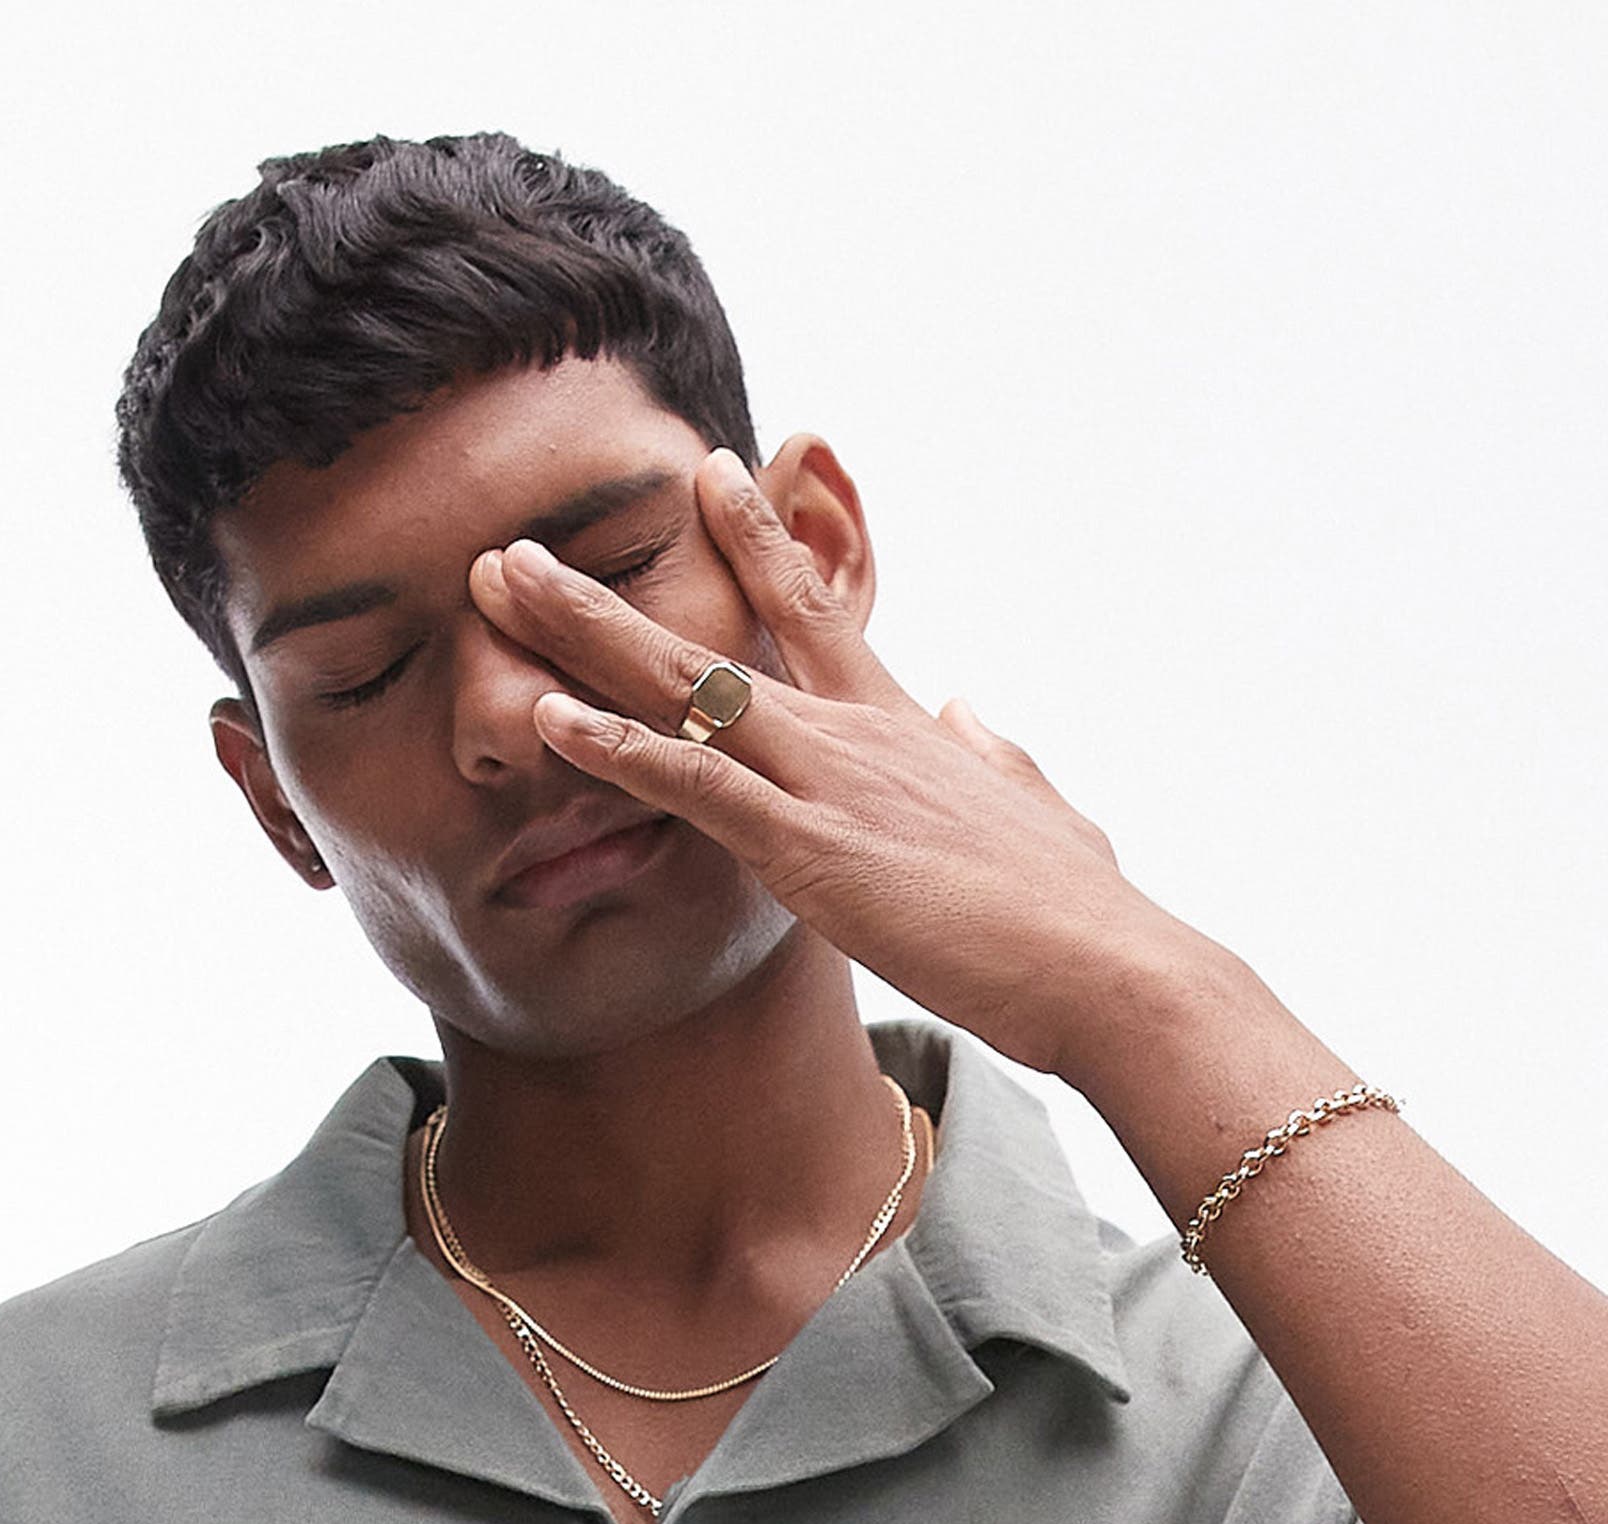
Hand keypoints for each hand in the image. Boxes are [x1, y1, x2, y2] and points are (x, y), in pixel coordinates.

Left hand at [471, 450, 1184, 1085]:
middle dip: (612, 588)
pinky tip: (547, 720)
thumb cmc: (1078, 912)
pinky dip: (616, 751)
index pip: (815, 610)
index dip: (757, 540)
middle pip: (717, 633)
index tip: (710, 474)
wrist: (1107, 966)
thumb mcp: (1037, 808)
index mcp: (905, 724)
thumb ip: (993, 753)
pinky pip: (694, 787)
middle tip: (525, 539)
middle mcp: (855, 732)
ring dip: (582, 637)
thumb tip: (968, 707)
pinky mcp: (812, 851)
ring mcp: (829, 784)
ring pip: (683, 688)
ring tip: (500, 587)